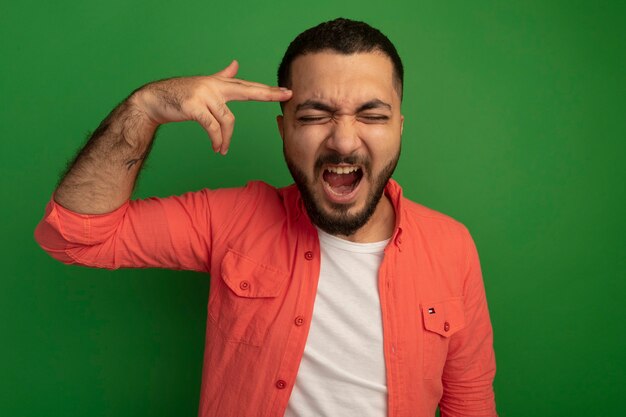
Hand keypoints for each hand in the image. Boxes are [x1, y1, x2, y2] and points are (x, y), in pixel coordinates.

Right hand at [132, 60, 291, 154]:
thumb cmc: (180, 95)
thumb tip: (236, 64)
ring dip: (226, 139)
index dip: (267, 90)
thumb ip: (222, 76)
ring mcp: (203, 94)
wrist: (153, 99)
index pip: (247, 86)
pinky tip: (217, 148)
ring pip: (227, 120)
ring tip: (222, 150)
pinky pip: (212, 127)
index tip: (287, 91)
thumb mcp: (204, 84)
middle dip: (267, 93)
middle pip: (246, 90)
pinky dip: (217, 140)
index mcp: (218, 84)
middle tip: (286, 95)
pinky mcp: (194, 106)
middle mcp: (214, 86)